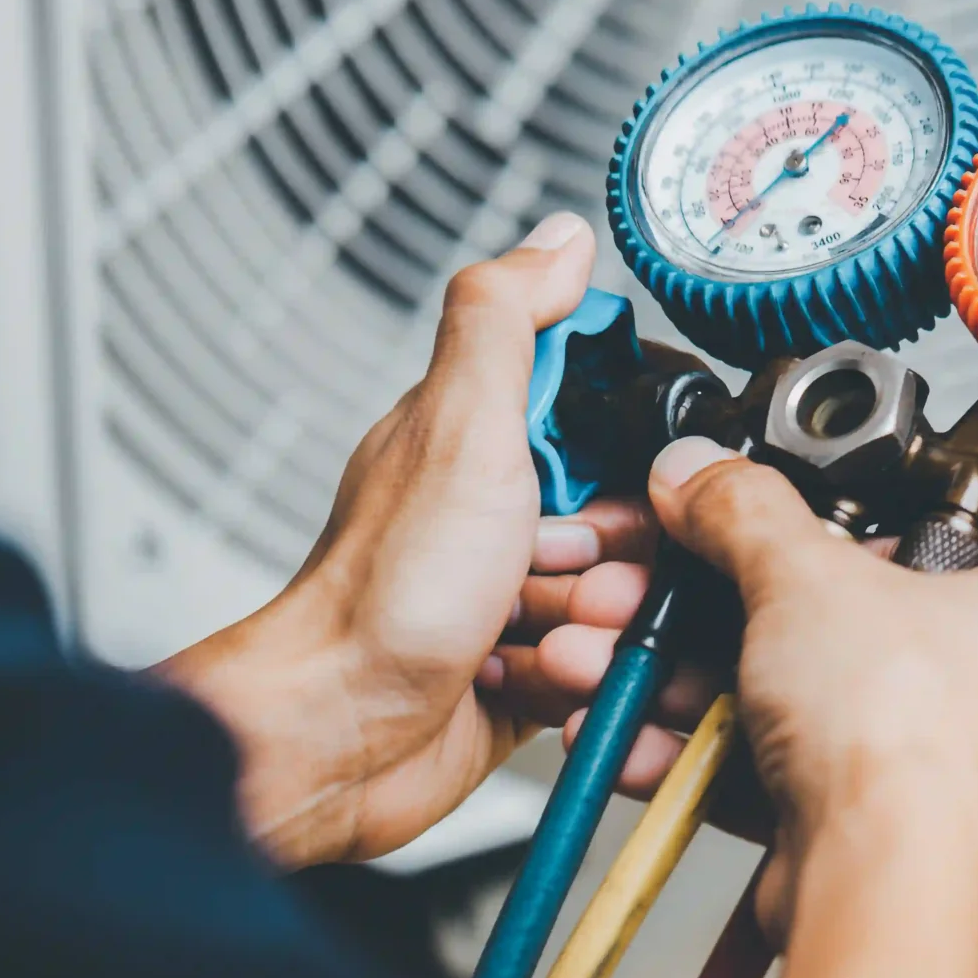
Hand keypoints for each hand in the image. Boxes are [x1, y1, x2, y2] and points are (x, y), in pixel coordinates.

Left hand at [159, 213, 663, 867]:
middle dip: (619, 562)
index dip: (633, 457)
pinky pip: (608, 667)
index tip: (604, 485)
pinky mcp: (530, 669)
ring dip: (598, 628)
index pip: (613, 418)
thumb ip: (507, 323)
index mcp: (486, 438)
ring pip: (628, 599)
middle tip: (555, 573)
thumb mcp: (459, 428)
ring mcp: (516, 594)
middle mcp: (503, 512)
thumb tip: (556, 240)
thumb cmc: (382, 596)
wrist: (339, 738)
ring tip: (538, 639)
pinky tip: (535, 683)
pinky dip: (584, 680)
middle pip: (638, 519)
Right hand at [636, 437, 977, 977]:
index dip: (836, 522)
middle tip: (656, 591)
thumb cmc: (902, 735)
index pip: (934, 531)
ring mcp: (944, 763)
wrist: (874, 882)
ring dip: (692, 679)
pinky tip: (638, 735)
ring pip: (801, 695)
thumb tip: (706, 472)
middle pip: (842, 618)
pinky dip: (710, 751)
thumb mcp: (804, 576)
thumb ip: (744, 511)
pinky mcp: (882, 823)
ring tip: (614, 659)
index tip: (761, 519)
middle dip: (718, 610)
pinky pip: (789, 767)